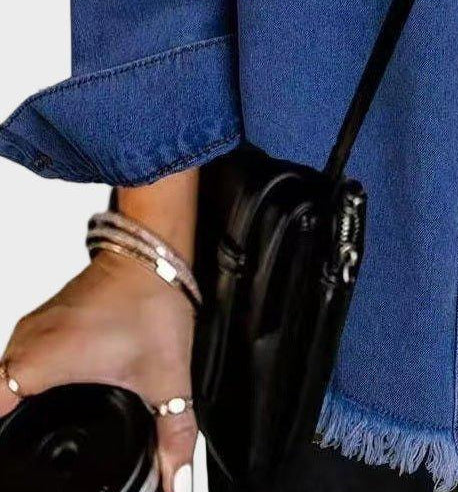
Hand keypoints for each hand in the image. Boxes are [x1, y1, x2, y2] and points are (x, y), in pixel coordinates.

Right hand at [0, 250, 196, 491]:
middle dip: (8, 428)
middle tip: (24, 450)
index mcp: (38, 363)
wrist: (154, 251)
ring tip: (30, 431)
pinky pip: (20, 358)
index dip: (2, 439)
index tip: (13, 454)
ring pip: (5, 376)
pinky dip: (27, 381)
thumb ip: (173, 434)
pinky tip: (47, 397)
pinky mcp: (46, 321)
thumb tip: (176, 476)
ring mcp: (33, 329)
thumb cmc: (150, 299)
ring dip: (14, 403)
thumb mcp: (165, 379)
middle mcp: (25, 344)